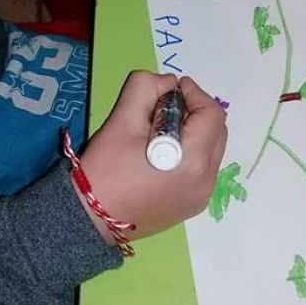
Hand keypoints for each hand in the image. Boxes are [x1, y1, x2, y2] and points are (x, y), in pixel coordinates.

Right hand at [75, 72, 226, 245]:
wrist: (89, 219)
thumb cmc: (105, 170)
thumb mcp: (121, 119)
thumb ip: (145, 88)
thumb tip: (168, 84)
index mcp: (193, 160)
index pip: (211, 113)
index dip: (193, 93)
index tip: (171, 89)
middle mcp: (206, 181)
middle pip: (216, 130)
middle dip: (195, 111)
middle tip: (164, 108)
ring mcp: (201, 196)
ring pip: (211, 149)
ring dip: (194, 132)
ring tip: (161, 131)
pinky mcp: (192, 205)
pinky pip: (202, 168)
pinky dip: (190, 152)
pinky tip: (162, 154)